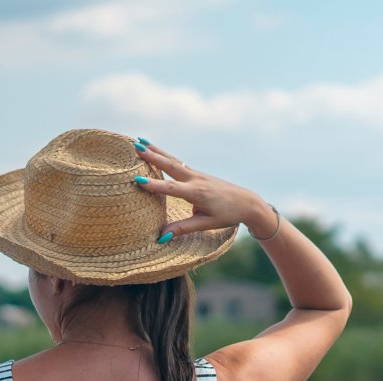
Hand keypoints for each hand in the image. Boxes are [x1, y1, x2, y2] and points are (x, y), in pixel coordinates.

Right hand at [134, 141, 271, 237]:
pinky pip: (177, 162)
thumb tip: (161, 237)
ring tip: (139, 141)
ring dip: (155, 151)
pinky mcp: (197, 173)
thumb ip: (183, 228)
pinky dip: (164, 155)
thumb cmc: (228, 214)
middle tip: (135, 147)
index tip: (138, 181)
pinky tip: (155, 149)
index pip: (172, 188)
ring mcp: (196, 174)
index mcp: (197, 193)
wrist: (246, 202)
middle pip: (170, 166)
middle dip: (152, 157)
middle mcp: (195, 179)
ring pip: (173, 160)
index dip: (154, 185)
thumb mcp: (206, 224)